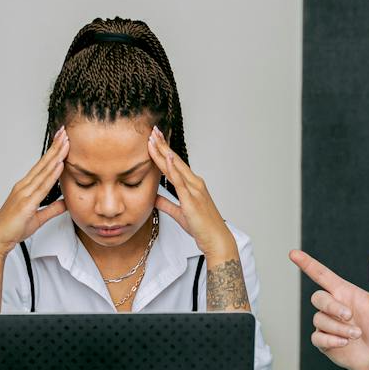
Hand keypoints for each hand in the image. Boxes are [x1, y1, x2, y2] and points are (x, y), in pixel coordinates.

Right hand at [0, 129, 69, 253]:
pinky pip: (42, 186)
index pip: (42, 166)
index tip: (61, 141)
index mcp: (26, 188)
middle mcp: (24, 187)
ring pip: (44, 171)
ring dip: (55, 155)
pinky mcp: (26, 203)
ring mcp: (24, 193)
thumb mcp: (38, 218)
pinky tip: (59, 164)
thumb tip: (65, 203)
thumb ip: (53, 209)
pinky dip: (51, 174)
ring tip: (64, 142)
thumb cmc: (13, 228)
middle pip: (43, 163)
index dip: (53, 152)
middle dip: (55, 147)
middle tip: (64, 132)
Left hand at [149, 127, 236, 260]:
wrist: (216, 239)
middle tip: (153, 130)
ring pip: (176, 166)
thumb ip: (166, 204)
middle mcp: (194, 183)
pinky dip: (173, 167)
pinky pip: (180, 181)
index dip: (164, 151)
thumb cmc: (201, 227)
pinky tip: (167, 157)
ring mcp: (194, 189)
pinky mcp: (192, 199)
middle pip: (175, 160)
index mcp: (192, 185)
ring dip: (164, 151)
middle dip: (163, 145)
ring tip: (154, 138)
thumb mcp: (179, 213)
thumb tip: (154, 198)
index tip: (155, 139)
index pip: (174, 164)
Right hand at [289, 249, 368, 369]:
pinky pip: (317, 337)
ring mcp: (327, 324)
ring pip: (319, 319)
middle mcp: (333, 306)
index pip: (321, 275)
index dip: (307, 263)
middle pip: (318, 297)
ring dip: (339, 328)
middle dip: (332, 307)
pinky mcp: (324, 341)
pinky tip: (345, 343)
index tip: (293, 253)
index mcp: (344, 293)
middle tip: (349, 316)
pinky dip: (331, 340)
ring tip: (356, 334)